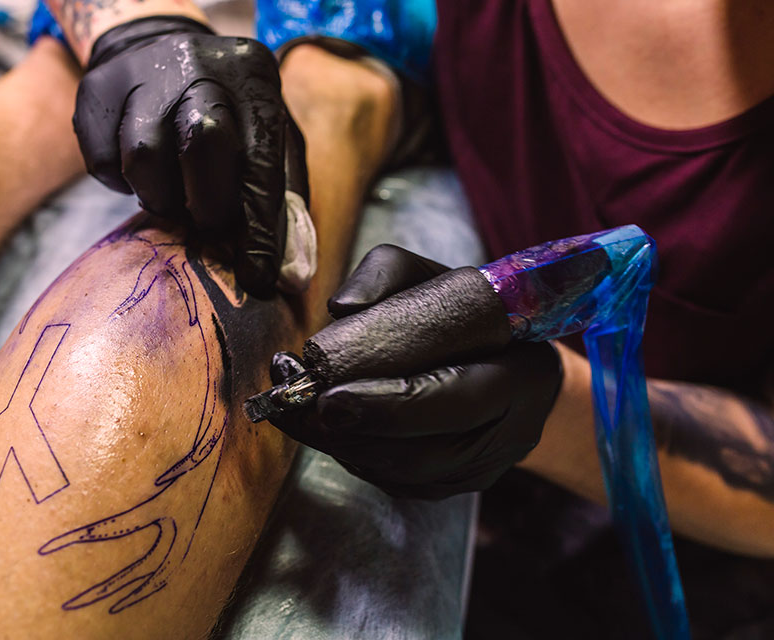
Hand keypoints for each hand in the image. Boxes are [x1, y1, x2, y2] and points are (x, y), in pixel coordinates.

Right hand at [74, 17, 307, 295]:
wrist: (155, 45)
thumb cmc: (227, 112)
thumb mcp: (267, 138)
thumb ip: (283, 204)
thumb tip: (290, 277)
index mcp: (253, 75)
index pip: (261, 161)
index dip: (260, 228)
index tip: (257, 276)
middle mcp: (198, 63)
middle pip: (202, 144)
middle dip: (209, 205)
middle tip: (209, 226)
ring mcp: (140, 73)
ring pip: (144, 157)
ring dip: (161, 198)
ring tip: (173, 196)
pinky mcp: (95, 91)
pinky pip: (104, 161)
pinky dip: (122, 184)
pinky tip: (142, 173)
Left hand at [267, 245, 562, 498]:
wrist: (511, 358)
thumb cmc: (467, 309)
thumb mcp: (433, 274)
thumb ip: (387, 276)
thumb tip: (339, 308)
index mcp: (524, 375)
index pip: (457, 401)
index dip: (391, 405)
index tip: (329, 397)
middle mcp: (511, 434)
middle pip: (423, 452)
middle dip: (349, 431)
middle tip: (292, 404)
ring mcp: (483, 468)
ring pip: (402, 474)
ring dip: (339, 446)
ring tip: (290, 410)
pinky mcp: (453, 485)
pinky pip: (394, 480)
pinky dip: (350, 454)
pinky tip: (317, 426)